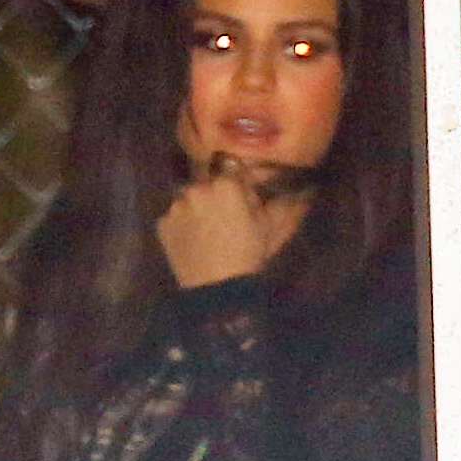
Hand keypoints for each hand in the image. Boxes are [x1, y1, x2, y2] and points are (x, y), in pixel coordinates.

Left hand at [157, 151, 309, 288]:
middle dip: (214, 195)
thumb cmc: (248, 257)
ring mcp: (177, 206)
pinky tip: (192, 243)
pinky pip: (173, 219)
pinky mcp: (162, 224)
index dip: (236, 183)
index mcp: (226, 184)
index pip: (231, 168)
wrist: (218, 292)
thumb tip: (298, 187)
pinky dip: (181, 227)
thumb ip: (278, 201)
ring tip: (206, 233)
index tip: (240, 197)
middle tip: (223, 220)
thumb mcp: (269, 228)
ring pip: (188, 199)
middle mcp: (197, 187)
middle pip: (206, 183)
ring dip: (195, 209)